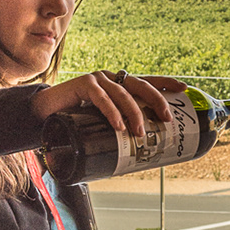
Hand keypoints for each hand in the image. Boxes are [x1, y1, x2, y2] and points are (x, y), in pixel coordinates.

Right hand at [33, 69, 184, 138]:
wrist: (44, 112)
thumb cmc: (75, 118)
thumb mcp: (100, 122)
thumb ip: (116, 128)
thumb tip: (138, 151)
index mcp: (118, 84)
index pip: (146, 81)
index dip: (165, 83)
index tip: (184, 87)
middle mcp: (111, 78)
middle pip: (140, 85)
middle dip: (156, 101)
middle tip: (166, 119)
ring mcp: (97, 79)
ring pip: (123, 94)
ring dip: (134, 114)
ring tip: (140, 132)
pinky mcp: (83, 84)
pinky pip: (101, 98)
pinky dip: (111, 112)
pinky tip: (118, 125)